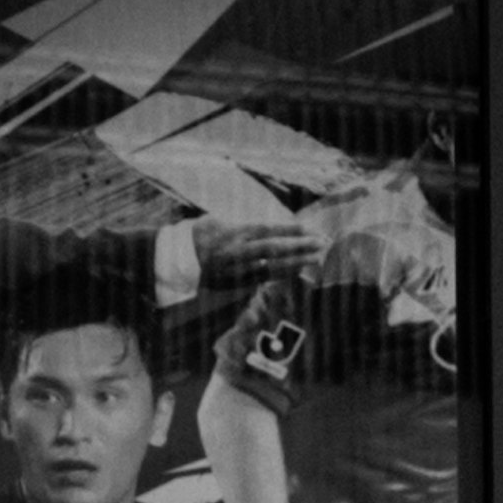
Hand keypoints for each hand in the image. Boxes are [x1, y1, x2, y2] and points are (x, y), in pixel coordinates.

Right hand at [192, 219, 317, 288]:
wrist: (179, 261)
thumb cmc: (199, 237)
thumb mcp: (216, 222)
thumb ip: (241, 224)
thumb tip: (263, 226)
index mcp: (234, 232)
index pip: (267, 229)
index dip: (290, 230)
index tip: (310, 228)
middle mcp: (238, 250)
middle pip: (275, 247)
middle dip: (301, 245)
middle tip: (323, 242)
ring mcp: (240, 267)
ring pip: (274, 265)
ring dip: (298, 261)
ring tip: (319, 257)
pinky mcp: (240, 281)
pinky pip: (267, 277)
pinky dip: (286, 273)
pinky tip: (301, 269)